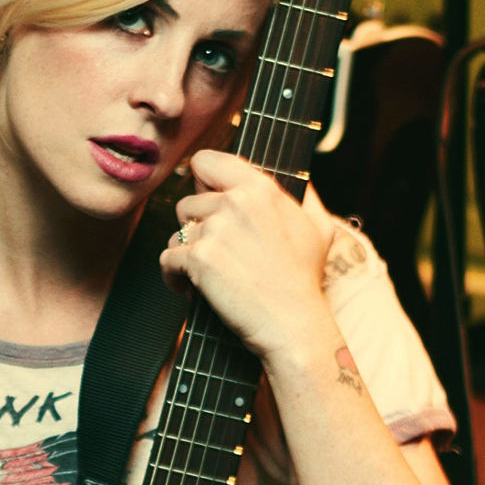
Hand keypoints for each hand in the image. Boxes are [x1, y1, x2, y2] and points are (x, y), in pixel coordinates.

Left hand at [160, 149, 335, 359]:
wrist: (293, 324)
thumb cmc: (304, 280)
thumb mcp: (318, 227)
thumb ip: (305, 197)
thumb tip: (301, 181)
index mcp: (261, 188)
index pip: (207, 161)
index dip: (201, 182)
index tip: (204, 201)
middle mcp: (236, 203)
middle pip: (187, 203)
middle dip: (194, 228)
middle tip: (213, 251)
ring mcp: (215, 230)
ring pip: (176, 233)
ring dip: (185, 254)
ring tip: (205, 274)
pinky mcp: (199, 258)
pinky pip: (167, 260)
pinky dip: (173, 277)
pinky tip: (190, 289)